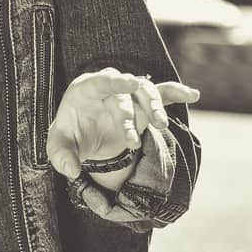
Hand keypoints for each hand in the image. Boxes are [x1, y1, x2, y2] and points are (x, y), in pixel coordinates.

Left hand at [47, 68, 199, 180]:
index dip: (115, 81)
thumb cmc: (71, 134)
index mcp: (87, 89)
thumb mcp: (58, 146)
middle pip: (125, 96)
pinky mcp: (144, 103)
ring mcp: (130, 93)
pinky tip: (193, 95)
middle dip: (129, 119)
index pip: (101, 82)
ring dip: (156, 106)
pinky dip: (176, 93)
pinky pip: (163, 94)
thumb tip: (71, 170)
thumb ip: (61, 156)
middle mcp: (111, 86)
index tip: (130, 82)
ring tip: (161, 125)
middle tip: (131, 144)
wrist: (85, 132)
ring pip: (147, 92)